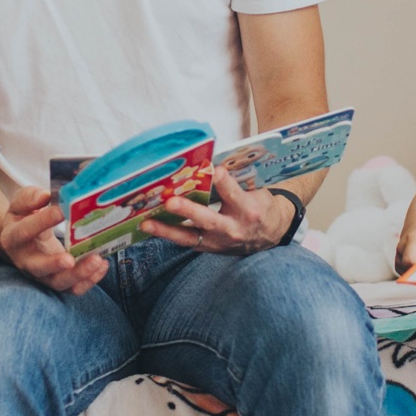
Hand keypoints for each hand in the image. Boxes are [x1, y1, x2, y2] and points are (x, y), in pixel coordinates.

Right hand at [0, 186, 108, 294]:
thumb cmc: (23, 217)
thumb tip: (45, 196)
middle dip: (55, 264)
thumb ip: (30, 198)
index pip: (25, 231)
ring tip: (97, 260)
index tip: (61, 211)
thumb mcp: (21, 204)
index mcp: (13, 238)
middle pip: (38, 268)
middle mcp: (25, 261)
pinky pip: (73, 288)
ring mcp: (42, 274)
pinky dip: (90, 280)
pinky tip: (102, 264)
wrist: (21, 240)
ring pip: (59, 282)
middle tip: (70, 259)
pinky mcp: (58, 281)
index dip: (42, 221)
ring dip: (79, 275)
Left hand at [141, 167, 291, 255]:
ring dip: (167, 230)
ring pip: (190, 237)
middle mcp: (233, 228)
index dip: (224, 182)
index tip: (214, 170)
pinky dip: (168, 234)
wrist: (269, 236)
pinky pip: (186, 241)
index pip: (234, 194)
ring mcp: (218, 242)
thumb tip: (208, 167)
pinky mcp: (208, 248)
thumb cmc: (259, 208)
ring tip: (147, 224)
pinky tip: (151, 227)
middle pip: (208, 219)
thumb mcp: (255, 193)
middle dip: (188, 211)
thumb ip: (233, 183)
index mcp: (248, 210)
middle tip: (170, 202)